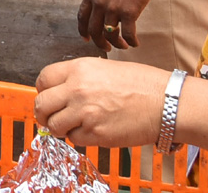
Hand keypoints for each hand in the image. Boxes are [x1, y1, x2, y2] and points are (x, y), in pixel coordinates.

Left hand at [34, 57, 169, 147]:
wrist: (166, 102)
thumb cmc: (142, 84)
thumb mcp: (104, 68)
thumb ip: (80, 78)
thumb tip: (62, 91)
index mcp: (79, 69)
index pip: (43, 79)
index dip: (43, 90)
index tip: (48, 96)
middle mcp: (77, 90)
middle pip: (42, 104)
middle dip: (44, 112)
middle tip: (51, 116)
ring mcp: (85, 113)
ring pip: (54, 126)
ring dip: (60, 128)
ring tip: (74, 125)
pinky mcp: (96, 135)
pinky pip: (75, 139)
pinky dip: (80, 138)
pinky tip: (93, 130)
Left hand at [76, 0, 161, 51]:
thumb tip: (100, 6)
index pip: (82, 17)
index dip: (83, 31)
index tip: (87, 39)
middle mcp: (99, 2)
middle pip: (94, 30)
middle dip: (99, 43)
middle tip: (106, 48)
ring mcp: (113, 8)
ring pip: (110, 35)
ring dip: (117, 44)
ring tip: (124, 45)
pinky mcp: (129, 12)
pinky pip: (127, 34)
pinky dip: (131, 41)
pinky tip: (135, 42)